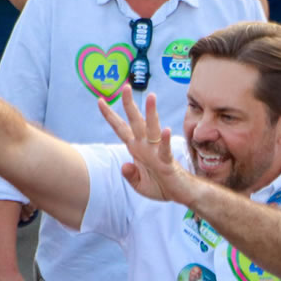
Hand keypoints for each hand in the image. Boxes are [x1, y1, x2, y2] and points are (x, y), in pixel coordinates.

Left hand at [98, 84, 201, 204]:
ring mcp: (156, 152)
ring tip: (151, 97)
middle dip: (129, 104)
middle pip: (136, 121)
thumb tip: (125, 165)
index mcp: (136, 148)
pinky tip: (166, 130)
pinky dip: (165, 141)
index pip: (121, 128)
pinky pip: (165, 150)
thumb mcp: (138, 184)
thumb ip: (129, 174)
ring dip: (151, 113)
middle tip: (125, 87)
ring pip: (152, 129)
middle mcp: (146, 146)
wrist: (180, 194)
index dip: (110, 115)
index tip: (100, 100)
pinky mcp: (167, 162)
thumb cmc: (161, 186)